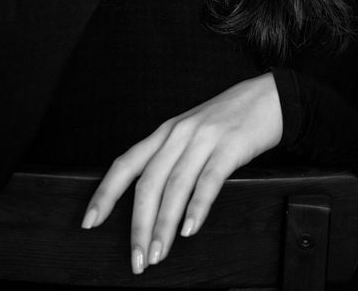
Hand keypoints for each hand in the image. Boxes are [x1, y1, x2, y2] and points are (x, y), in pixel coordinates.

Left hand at [81, 73, 282, 273]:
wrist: (268, 97)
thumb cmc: (227, 120)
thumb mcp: (191, 133)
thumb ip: (171, 159)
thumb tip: (149, 202)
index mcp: (164, 133)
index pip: (126, 164)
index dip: (105, 193)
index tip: (89, 222)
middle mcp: (178, 134)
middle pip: (148, 183)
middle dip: (138, 225)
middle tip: (136, 260)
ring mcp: (204, 138)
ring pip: (175, 186)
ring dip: (164, 225)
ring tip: (158, 254)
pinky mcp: (230, 146)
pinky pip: (209, 179)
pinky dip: (197, 206)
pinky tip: (190, 229)